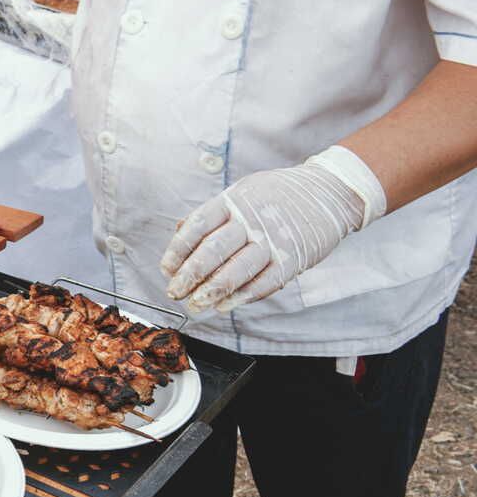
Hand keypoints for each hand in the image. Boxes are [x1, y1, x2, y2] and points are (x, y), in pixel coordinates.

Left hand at [160, 152, 375, 312]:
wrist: (329, 191)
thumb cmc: (277, 195)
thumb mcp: (242, 192)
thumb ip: (213, 213)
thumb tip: (179, 231)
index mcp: (234, 200)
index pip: (198, 226)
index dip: (178, 250)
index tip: (166, 269)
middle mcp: (252, 218)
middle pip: (214, 249)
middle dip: (190, 275)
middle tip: (175, 293)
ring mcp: (274, 239)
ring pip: (238, 268)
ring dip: (213, 290)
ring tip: (196, 304)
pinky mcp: (294, 257)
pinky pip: (266, 281)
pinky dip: (244, 295)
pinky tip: (226, 305)